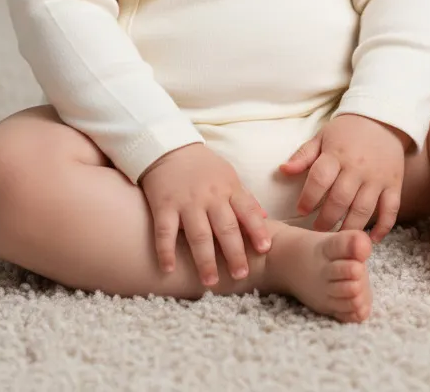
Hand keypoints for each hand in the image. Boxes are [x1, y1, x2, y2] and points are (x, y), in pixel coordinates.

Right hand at [139, 143, 270, 285]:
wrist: (168, 147)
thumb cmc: (203, 166)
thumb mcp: (228, 176)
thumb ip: (246, 198)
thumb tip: (266, 218)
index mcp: (228, 188)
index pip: (247, 210)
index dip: (257, 229)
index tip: (265, 249)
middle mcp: (209, 196)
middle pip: (225, 227)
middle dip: (234, 253)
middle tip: (241, 275)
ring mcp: (186, 202)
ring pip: (198, 234)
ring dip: (205, 259)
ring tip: (210, 282)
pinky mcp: (163, 205)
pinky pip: (165, 231)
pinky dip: (166, 251)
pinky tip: (169, 269)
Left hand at [279, 113, 409, 241]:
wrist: (382, 119)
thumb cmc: (347, 131)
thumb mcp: (322, 136)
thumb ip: (303, 155)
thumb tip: (283, 170)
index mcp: (337, 154)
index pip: (319, 179)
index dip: (308, 198)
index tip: (301, 210)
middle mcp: (358, 168)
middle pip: (340, 200)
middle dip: (326, 220)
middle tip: (317, 231)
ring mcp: (378, 178)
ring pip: (363, 210)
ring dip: (349, 228)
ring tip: (337, 237)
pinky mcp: (394, 185)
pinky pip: (390, 211)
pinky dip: (382, 228)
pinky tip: (370, 240)